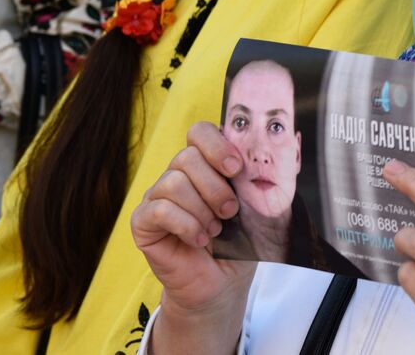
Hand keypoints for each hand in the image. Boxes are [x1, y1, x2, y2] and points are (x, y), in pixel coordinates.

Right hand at [130, 122, 254, 315]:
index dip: (217, 145)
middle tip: (230, 211)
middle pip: (186, 157)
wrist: (223, 282)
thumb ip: (259, 177)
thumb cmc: (240, 242)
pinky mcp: (143, 222)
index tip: (236, 169)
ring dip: (202, 208)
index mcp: (205, 165)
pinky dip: (186, 225)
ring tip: (215, 229)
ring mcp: (157, 197)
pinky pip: (159, 209)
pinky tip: (199, 239)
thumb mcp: (258, 205)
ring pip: (173, 182)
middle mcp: (177, 175)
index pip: (200, 132)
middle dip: (216, 186)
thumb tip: (271, 150)